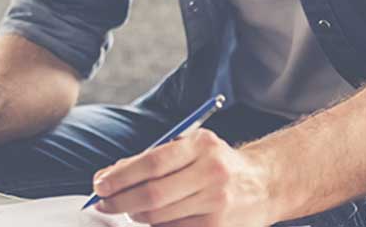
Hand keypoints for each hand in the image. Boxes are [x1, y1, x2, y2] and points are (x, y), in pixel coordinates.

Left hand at [93, 129, 273, 226]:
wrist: (265, 184)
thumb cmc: (217, 163)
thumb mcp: (192, 146)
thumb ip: (153, 157)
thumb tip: (110, 176)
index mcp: (202, 146)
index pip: (152, 163)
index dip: (120, 176)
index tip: (100, 184)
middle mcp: (212, 173)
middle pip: (153, 194)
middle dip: (119, 201)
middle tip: (102, 203)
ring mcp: (216, 204)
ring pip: (159, 217)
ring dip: (135, 214)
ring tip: (129, 207)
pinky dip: (156, 225)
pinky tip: (153, 218)